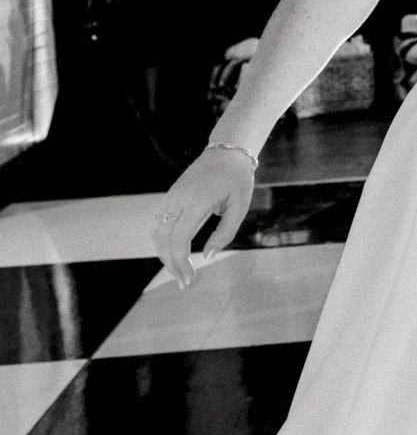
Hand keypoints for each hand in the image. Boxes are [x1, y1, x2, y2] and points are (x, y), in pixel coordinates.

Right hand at [150, 148, 255, 288]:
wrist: (227, 151)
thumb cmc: (237, 179)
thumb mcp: (240, 205)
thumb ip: (225, 232)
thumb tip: (207, 256)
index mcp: (197, 200)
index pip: (179, 238)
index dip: (180, 262)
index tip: (190, 279)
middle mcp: (178, 199)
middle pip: (163, 239)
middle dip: (171, 265)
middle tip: (185, 282)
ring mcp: (171, 196)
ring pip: (157, 232)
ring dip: (164, 254)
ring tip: (179, 271)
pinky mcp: (170, 196)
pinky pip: (159, 223)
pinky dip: (162, 242)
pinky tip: (173, 254)